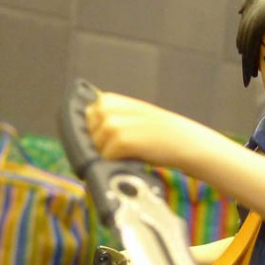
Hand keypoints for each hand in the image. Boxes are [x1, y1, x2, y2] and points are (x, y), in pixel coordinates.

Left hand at [85, 92, 203, 169]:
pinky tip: (134, 158)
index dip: (92, 134)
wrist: (185, 141)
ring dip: (110, 156)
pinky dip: (116, 163)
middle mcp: (107, 109)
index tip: (106, 142)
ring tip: (131, 152)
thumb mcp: (131, 116)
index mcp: (108, 100)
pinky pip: (105, 159)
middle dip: (99, 146)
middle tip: (123, 148)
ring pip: (94, 150)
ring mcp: (113, 124)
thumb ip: (108, 119)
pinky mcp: (120, 141)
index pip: (83, 121)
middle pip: (86, 137)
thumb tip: (79, 138)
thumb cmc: (159, 134)